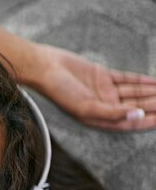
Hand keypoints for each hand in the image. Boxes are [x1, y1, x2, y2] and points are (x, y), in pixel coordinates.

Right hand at [32, 44, 155, 130]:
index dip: (148, 121)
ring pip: (134, 93)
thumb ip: (113, 113)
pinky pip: (127, 80)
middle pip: (135, 107)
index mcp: (98, 118)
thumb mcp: (86, 107)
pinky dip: (141, 81)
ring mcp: (104, 90)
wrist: (45, 68)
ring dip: (151, 93)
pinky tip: (154, 82)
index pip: (129, 122)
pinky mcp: (103, 76)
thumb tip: (137, 115)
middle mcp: (103, 106)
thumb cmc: (59, 91)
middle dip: (154, 106)